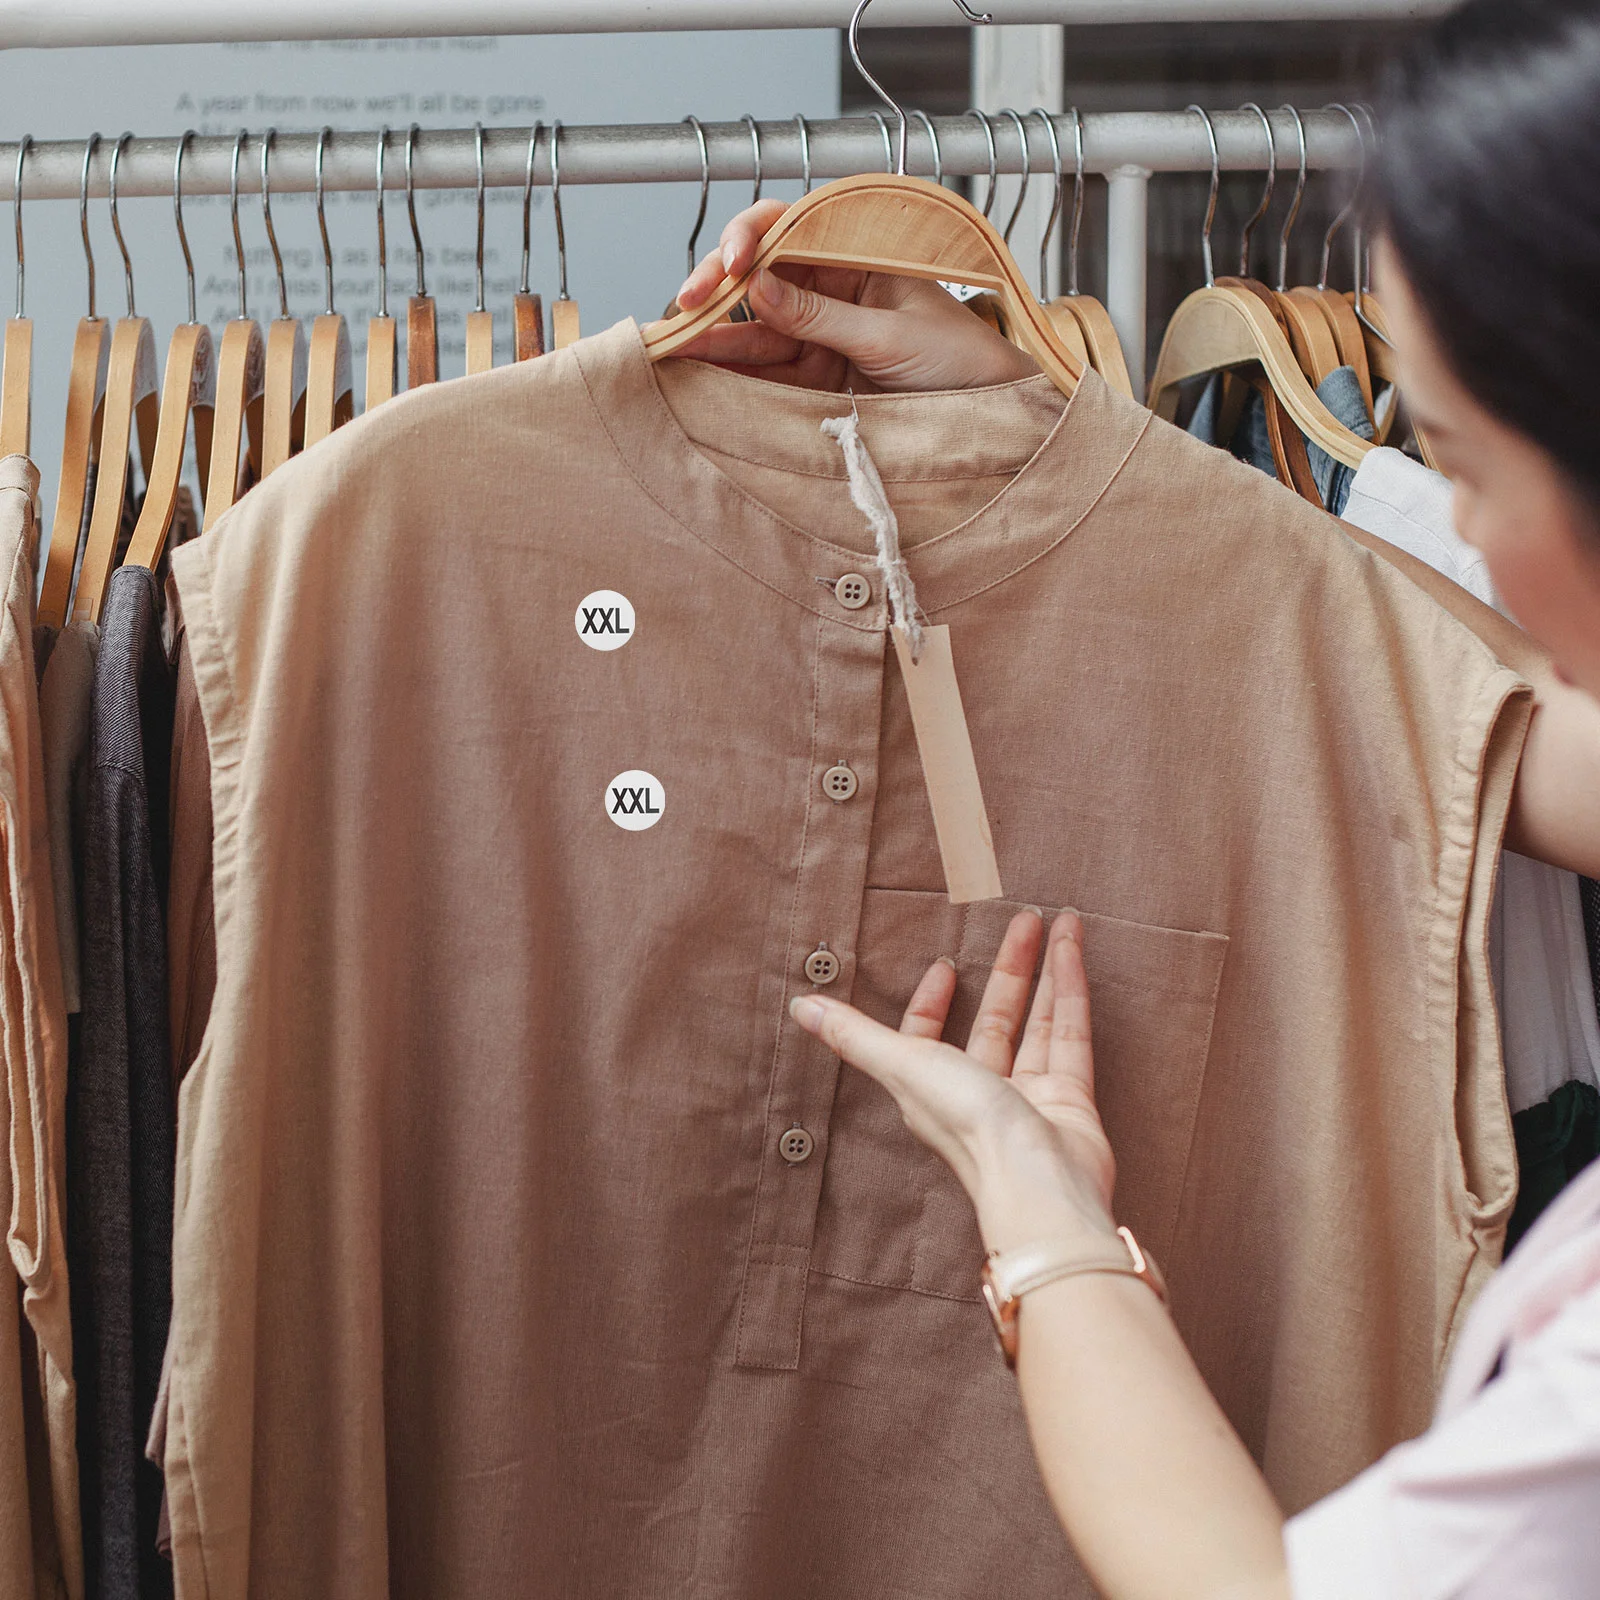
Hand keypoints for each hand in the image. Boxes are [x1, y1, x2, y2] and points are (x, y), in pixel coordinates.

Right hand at [671, 198, 1039, 393]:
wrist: (993, 413)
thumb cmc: (961, 359)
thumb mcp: (889, 333)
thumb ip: (820, 314)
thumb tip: (756, 287)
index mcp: (858, 256)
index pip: (790, 229)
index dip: (751, 239)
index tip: (733, 264)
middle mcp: (833, 288)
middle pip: (760, 277)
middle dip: (718, 288)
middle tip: (685, 306)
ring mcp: (822, 335)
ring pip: (756, 326)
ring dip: (715, 334)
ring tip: (675, 345)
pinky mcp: (817, 380)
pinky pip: (767, 370)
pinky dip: (733, 371)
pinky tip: (700, 370)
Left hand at [790, 910, 1117, 1253]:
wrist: (1039, 1184)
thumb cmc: (967, 1127)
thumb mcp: (904, 1066)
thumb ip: (854, 1034)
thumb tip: (799, 1005)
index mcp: (932, 1090)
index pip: (927, 1038)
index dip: (931, 1002)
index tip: (944, 965)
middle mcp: (979, 1093)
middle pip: (994, 1019)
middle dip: (1007, 969)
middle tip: (1022, 921)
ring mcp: (1027, 1097)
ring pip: (1037, 1022)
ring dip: (1046, 972)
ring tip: (1057, 922)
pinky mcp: (1069, 1098)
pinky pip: (1069, 1033)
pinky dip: (1070, 991)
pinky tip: (1072, 950)